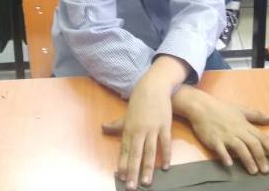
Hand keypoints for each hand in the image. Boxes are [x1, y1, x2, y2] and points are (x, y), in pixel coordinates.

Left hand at [102, 56, 188, 190]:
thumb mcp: (126, 114)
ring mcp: (152, 129)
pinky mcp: (164, 126)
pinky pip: (165, 144)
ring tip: (147, 182)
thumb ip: (116, 124)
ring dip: (148, 168)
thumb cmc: (139, 101)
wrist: (153, 87)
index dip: (122, 164)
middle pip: (135, 155)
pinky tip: (166, 167)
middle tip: (131, 187)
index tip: (120, 177)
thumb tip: (103, 128)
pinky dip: (166, 155)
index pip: (124, 150)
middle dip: (132, 172)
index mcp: (128, 129)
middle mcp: (139, 131)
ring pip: (150, 152)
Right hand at [174, 87, 268, 174]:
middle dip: (261, 158)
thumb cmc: (222, 109)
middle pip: (253, 144)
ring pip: (240, 148)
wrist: (201, 107)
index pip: (262, 138)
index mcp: (245, 125)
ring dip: (248, 160)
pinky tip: (229, 164)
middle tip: (266, 170)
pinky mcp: (214, 140)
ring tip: (253, 171)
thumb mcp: (241, 110)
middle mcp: (238, 131)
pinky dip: (225, 156)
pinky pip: (220, 149)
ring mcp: (226, 135)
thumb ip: (256, 116)